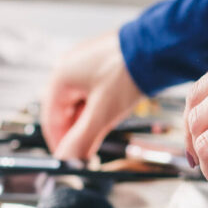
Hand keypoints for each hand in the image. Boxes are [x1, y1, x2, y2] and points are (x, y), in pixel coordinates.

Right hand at [41, 31, 143, 159]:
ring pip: (79, 100)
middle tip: (89, 149)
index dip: (60, 142)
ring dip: (88, 118)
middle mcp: (67, 67)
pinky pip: (91, 89)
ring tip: (104, 129)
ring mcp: (83, 62)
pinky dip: (98, 104)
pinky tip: (111, 110)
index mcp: (60, 77)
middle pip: (64, 110)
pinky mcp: (100, 61)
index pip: (50, 119)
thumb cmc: (127, 75)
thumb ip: (81, 139)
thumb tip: (65, 160)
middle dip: (76, 131)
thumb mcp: (102, 114)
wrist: (157, 47)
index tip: (70, 159)